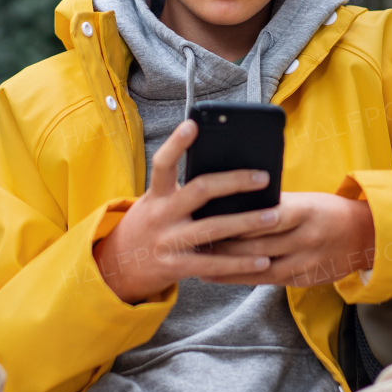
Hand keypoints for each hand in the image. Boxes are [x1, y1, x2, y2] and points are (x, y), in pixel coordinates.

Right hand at [93, 118, 283, 304]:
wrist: (117, 268)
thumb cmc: (149, 226)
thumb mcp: (155, 204)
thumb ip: (181, 191)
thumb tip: (226, 171)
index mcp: (156, 195)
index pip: (162, 163)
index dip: (176, 143)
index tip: (193, 124)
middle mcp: (160, 215)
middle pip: (199, 190)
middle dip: (234, 182)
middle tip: (263, 176)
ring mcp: (168, 242)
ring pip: (213, 228)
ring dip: (247, 222)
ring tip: (274, 216)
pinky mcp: (176, 267)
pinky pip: (213, 264)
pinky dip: (240, 263)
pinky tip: (263, 260)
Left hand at [211, 191, 375, 287]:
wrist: (365, 236)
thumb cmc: (327, 211)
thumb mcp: (305, 200)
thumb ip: (274, 204)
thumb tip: (234, 202)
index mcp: (305, 212)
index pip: (266, 217)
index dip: (237, 222)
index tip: (208, 220)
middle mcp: (306, 240)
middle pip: (258, 246)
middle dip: (223, 247)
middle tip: (194, 244)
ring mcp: (305, 263)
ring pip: (259, 269)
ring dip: (227, 268)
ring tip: (199, 264)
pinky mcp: (303, 280)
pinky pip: (268, 282)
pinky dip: (242, 279)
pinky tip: (220, 276)